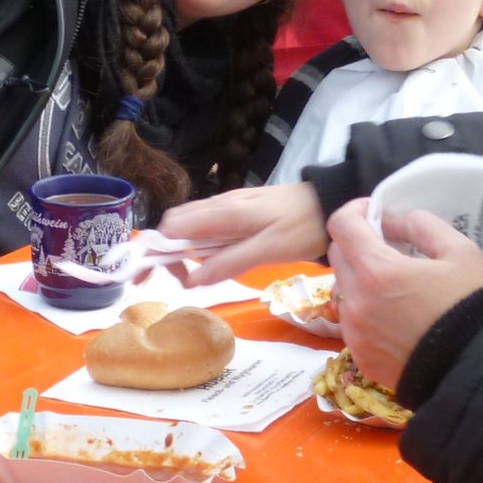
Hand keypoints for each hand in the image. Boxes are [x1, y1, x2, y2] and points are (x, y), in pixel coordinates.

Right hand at [156, 183, 327, 285]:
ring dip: (182, 248)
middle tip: (175, 280)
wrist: (331, 202)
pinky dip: (200, 243)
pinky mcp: (240, 209)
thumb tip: (192, 280)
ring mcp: (230, 204)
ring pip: (191, 224)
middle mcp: (221, 204)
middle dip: (164, 252)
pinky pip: (209, 224)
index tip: (151, 278)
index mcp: (223, 213)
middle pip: (176, 224)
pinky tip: (212, 259)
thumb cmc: (303, 226)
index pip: (172, 227)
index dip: (155, 252)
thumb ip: (229, 262)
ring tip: (190, 274)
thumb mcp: (269, 250)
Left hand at [327, 202, 482, 389]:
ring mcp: (355, 333)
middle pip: (338, 256)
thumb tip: (391, 221)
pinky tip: (395, 315)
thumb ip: (420, 224)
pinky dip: (364, 309)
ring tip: (394, 284)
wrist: (478, 370)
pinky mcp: (361, 356)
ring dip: (359, 277)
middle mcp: (355, 302)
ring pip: (342, 289)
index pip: (341, 225)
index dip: (354, 210)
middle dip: (357, 242)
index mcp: (377, 271)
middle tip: (388, 246)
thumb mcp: (459, 251)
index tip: (373, 212)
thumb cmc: (471, 306)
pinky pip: (351, 321)